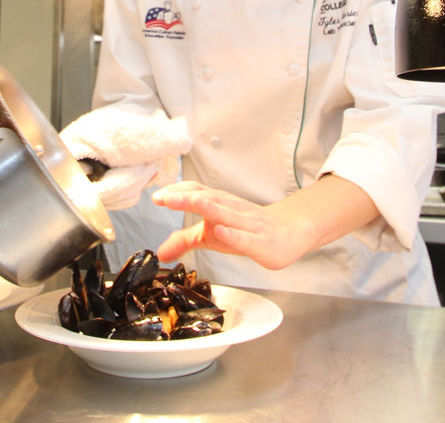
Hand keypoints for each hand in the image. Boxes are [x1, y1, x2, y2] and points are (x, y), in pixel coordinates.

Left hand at [151, 182, 313, 268]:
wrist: (288, 231)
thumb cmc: (246, 229)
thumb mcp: (211, 235)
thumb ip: (186, 240)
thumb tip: (160, 253)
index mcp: (219, 204)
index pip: (196, 192)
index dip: (176, 193)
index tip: (157, 197)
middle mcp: (232, 209)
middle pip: (209, 198)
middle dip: (186, 197)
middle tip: (164, 198)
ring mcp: (248, 224)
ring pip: (227, 214)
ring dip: (209, 207)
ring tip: (191, 201)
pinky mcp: (261, 242)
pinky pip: (246, 237)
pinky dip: (234, 234)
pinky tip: (221, 231)